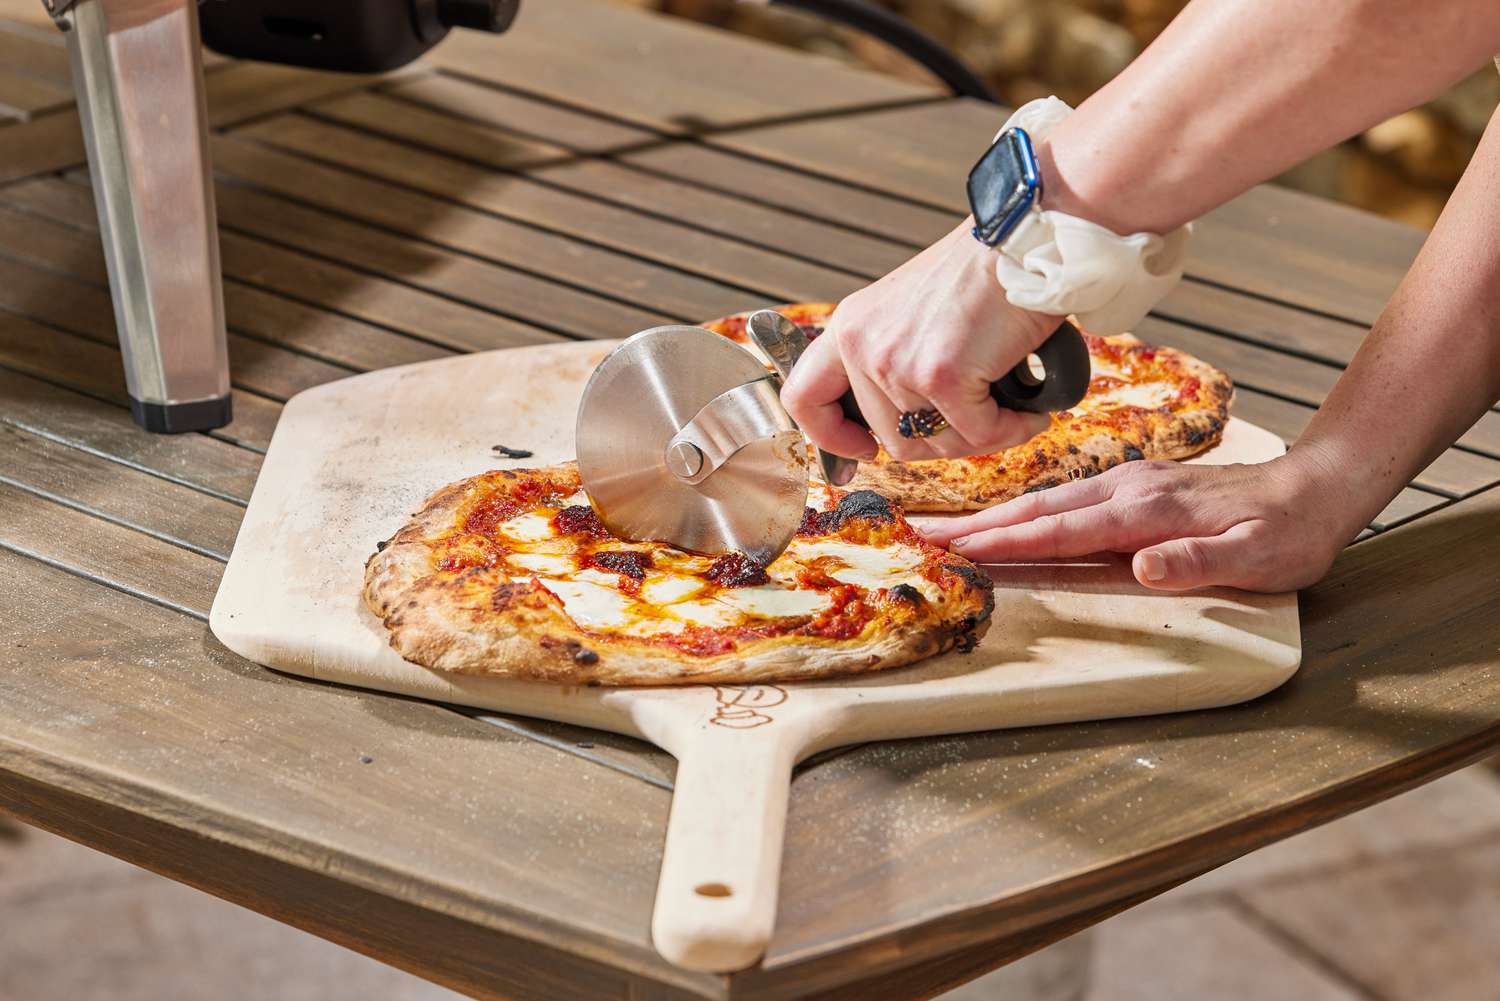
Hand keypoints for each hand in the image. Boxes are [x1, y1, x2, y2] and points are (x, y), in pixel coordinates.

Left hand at [781, 222, 1059, 461]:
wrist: (1022, 241)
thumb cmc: (980, 274)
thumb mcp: (909, 312)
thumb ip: (892, 358)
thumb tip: (909, 421)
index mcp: (850, 328)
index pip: (804, 398)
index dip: (829, 436)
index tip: (862, 449)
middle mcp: (862, 345)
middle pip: (893, 438)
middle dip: (944, 440)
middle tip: (982, 420)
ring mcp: (897, 363)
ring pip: (938, 442)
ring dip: (983, 435)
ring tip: (1011, 409)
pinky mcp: (942, 375)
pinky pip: (979, 434)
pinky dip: (1011, 429)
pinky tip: (1030, 410)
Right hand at [916, 452, 1356, 591]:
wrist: (1316, 488)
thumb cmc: (1288, 533)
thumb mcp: (1257, 557)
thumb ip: (1197, 561)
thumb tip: (1144, 568)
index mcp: (1146, 512)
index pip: (1061, 532)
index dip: (1007, 545)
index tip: (959, 553)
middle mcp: (1128, 490)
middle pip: (1038, 512)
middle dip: (979, 527)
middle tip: (925, 539)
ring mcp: (1129, 484)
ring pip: (1047, 502)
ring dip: (996, 518)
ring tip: (951, 532)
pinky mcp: (1135, 486)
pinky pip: (1067, 500)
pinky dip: (1028, 511)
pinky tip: (1012, 520)